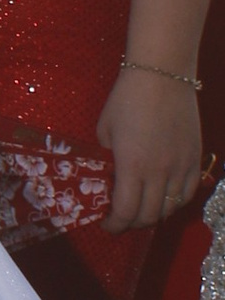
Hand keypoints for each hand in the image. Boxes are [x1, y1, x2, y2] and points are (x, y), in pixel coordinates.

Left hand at [99, 60, 207, 229]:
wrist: (163, 74)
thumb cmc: (127, 98)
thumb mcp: (105, 129)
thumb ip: (107, 156)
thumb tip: (112, 172)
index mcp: (132, 167)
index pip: (125, 212)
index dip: (115, 225)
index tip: (106, 224)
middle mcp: (159, 173)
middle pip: (149, 216)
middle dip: (132, 224)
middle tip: (121, 220)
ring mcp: (181, 167)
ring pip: (171, 208)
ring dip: (155, 215)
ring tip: (142, 211)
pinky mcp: (195, 158)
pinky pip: (188, 193)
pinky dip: (176, 203)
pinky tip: (166, 199)